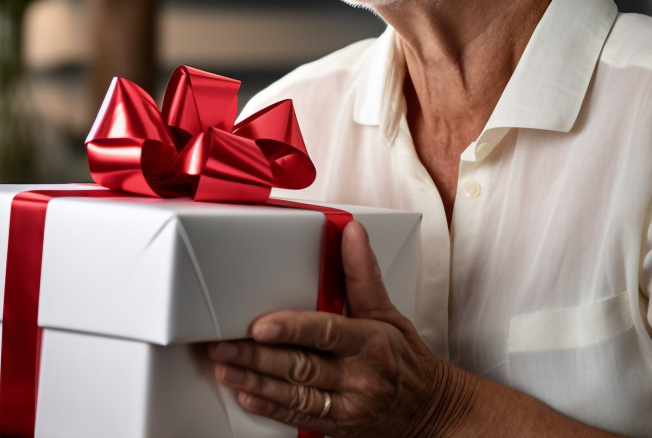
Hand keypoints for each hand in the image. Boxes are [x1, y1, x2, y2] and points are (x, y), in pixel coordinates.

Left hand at [207, 218, 466, 436]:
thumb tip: (352, 232)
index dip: (291, 329)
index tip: (260, 325)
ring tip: (225, 367)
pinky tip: (246, 395)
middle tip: (221, 344)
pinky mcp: (337, 426)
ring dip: (255, 382)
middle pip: (300, 365)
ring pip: (294, 394)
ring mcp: (347, 406)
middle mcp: (358, 377)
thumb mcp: (388, 313)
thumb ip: (362, 274)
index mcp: (370, 343)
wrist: (430, 410)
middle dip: (256, 356)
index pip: (325, 332)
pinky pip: (299, 417)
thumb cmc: (404, 358)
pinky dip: (270, 407)